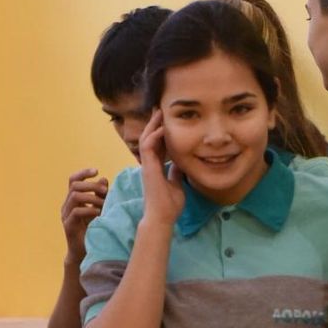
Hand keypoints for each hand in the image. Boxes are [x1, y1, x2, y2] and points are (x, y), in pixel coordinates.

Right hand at [61, 168, 108, 261]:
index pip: (73, 180)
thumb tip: (104, 179)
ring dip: (91, 197)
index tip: (96, 171)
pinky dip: (89, 210)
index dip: (83, 173)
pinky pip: (76, 212)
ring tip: (104, 204)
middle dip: (91, 185)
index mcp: (72, 199)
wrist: (85, 253)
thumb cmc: (94, 230)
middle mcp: (66, 205)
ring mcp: (65, 215)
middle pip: (74, 186)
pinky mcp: (68, 226)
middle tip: (105, 191)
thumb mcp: (99, 209)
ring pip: (74, 196)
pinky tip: (99, 214)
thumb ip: (100, 195)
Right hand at [138, 109, 185, 226]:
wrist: (163, 217)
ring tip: (159, 112)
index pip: (157, 145)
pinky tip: (162, 127)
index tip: (167, 121)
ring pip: (146, 139)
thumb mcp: (177, 184)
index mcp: (156, 167)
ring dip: (152, 125)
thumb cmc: (169, 205)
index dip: (161, 132)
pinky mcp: (147, 167)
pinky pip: (147, 146)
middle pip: (150, 138)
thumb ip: (176, 172)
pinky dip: (154, 135)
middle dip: (155, 123)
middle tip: (161, 109)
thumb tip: (181, 162)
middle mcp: (149, 164)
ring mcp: (147, 165)